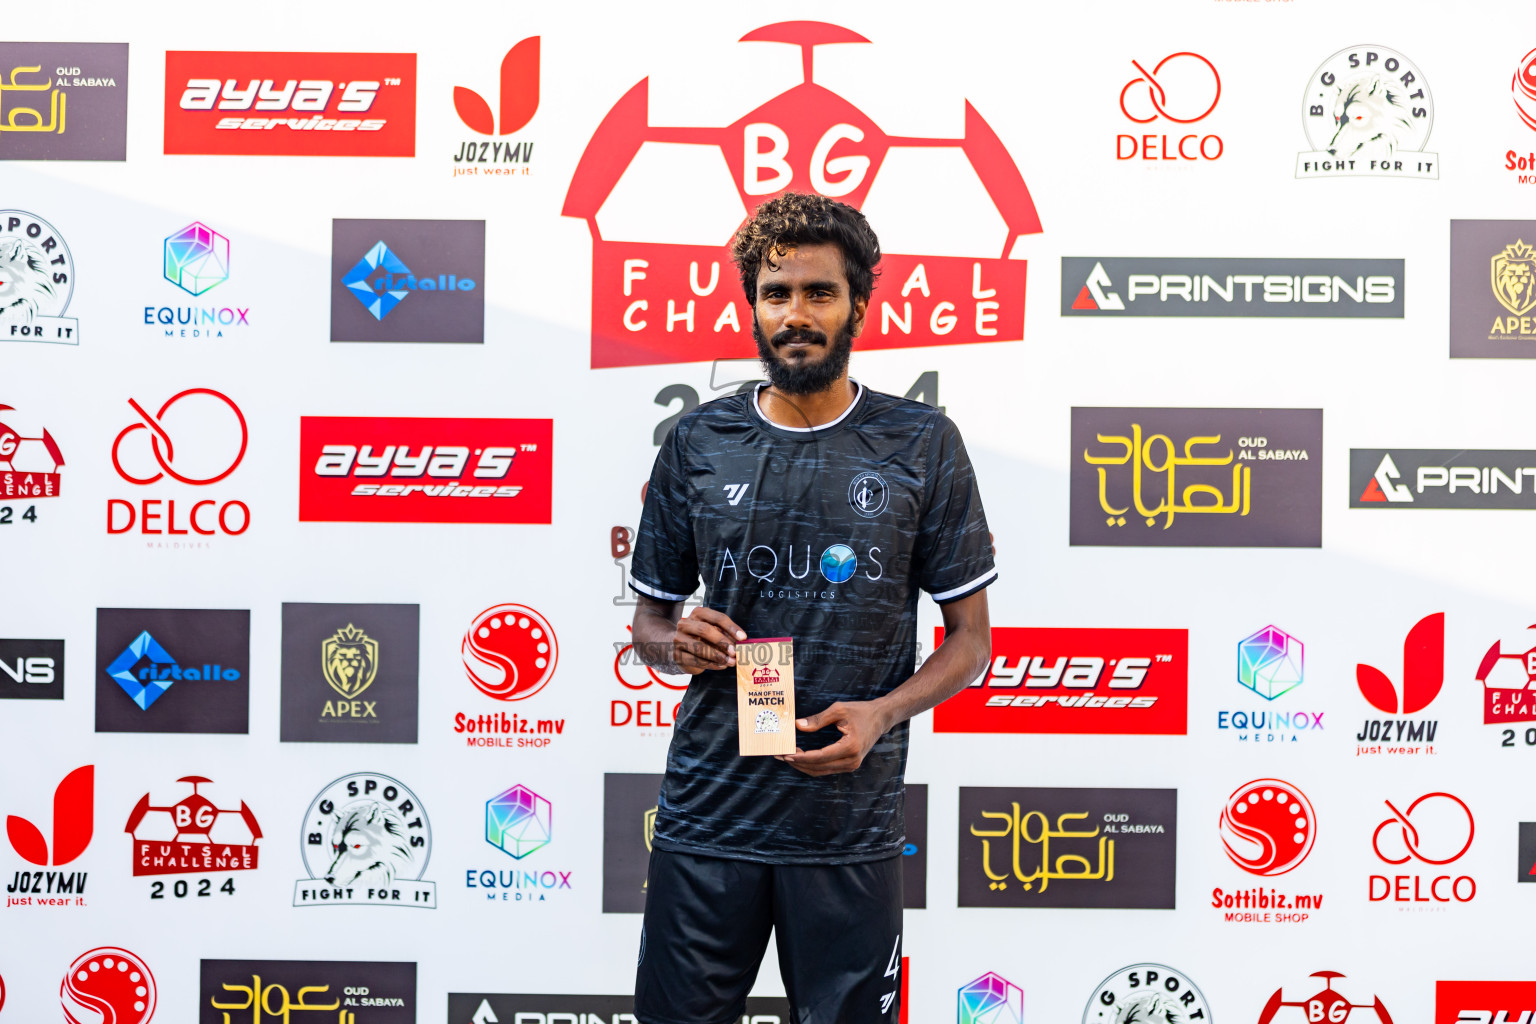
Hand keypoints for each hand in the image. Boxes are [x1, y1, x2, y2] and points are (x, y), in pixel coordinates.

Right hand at [671, 607, 746, 674]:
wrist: (677, 648)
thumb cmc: (701, 638)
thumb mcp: (712, 631)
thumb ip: (725, 634)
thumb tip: (741, 643)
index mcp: (698, 614)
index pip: (716, 617)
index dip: (731, 627)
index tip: (743, 638)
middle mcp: (685, 624)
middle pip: (705, 630)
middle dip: (722, 641)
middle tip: (735, 652)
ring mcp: (679, 639)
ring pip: (699, 647)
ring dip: (718, 656)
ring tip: (731, 662)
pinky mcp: (677, 655)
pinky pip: (696, 661)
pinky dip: (711, 664)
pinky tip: (722, 666)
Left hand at [777, 700, 892, 776]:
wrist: (881, 718)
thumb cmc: (861, 711)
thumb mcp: (839, 710)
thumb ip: (818, 719)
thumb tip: (798, 726)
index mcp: (850, 747)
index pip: (819, 757)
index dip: (801, 757)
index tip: (785, 753)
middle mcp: (851, 761)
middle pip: (818, 767)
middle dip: (797, 762)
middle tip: (780, 755)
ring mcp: (851, 765)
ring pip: (820, 771)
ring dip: (802, 765)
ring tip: (786, 756)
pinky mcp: (849, 765)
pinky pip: (826, 769)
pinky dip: (811, 765)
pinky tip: (800, 757)